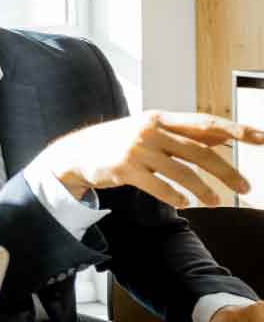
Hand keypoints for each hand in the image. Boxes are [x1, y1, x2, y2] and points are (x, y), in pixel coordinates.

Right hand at [37, 112, 263, 207]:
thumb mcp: (152, 130)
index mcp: (161, 118)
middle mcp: (150, 131)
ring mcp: (137, 150)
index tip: (261, 138)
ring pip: (182, 172)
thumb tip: (224, 135)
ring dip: (203, 190)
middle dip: (227, 172)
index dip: (236, 130)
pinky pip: (159, 187)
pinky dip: (176, 197)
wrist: (77, 152)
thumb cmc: (119, 141)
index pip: (206, 123)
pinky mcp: (124, 169)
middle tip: (246, 187)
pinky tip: (185, 203)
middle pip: (200, 152)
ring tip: (215, 202)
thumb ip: (185, 133)